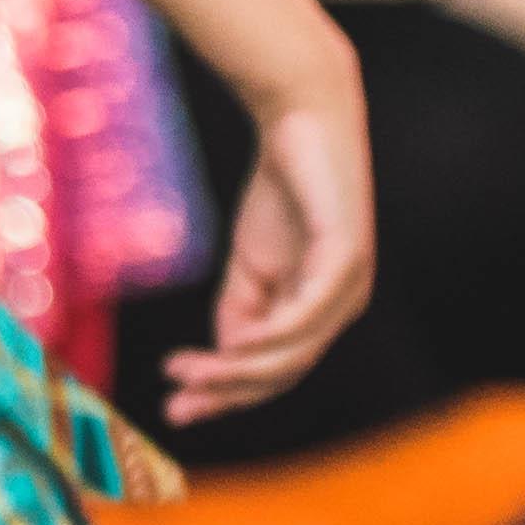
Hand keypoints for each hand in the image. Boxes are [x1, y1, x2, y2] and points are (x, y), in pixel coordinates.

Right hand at [162, 71, 375, 422]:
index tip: (176, 406)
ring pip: (293, 352)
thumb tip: (225, 357)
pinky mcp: (346, 257)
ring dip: (236, 370)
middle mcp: (343, 307)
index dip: (227, 393)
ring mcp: (350, 285)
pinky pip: (307, 314)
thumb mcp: (252, 261)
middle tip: (174, 404)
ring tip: (185, 372)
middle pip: (284, 371)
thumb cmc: (284, 187)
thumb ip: (242, 308)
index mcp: (321, 310)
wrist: (302, 118)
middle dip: (227, 392)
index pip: (276, 368)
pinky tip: (233, 344)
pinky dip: (270, 336)